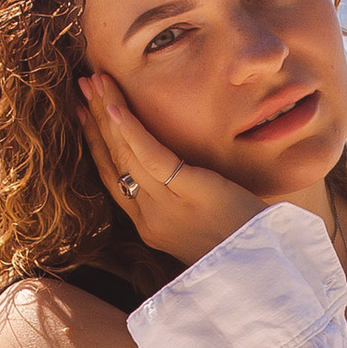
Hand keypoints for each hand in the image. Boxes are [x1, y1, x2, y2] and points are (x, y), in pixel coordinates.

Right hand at [80, 71, 264, 268]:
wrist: (266, 265)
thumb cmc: (242, 241)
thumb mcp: (199, 225)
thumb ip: (180, 202)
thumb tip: (173, 173)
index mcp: (150, 226)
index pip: (113, 177)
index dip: (95, 143)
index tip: (82, 115)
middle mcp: (150, 218)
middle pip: (113, 161)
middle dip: (93, 121)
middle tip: (80, 87)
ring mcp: (167, 208)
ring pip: (126, 153)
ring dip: (106, 113)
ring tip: (93, 82)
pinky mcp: (190, 192)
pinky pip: (151, 156)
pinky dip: (131, 130)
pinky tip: (115, 107)